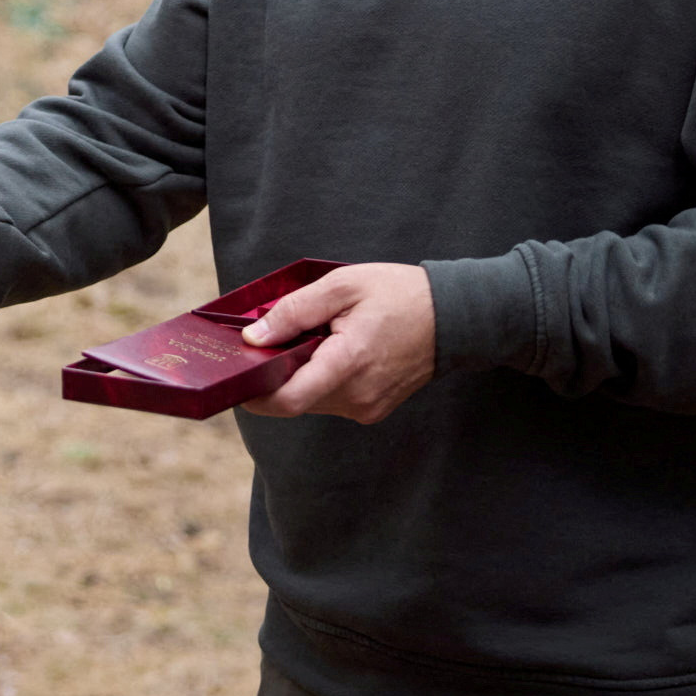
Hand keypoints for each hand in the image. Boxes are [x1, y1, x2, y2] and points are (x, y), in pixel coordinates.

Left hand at [238, 262, 437, 424]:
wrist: (456, 316)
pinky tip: (333, 350)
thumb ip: (293, 312)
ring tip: (315, 338)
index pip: (287, 399)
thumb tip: (254, 338)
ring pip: (311, 400)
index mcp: (348, 364)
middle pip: (294, 399)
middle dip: (277, 373)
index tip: (239, 373)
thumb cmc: (400, 295)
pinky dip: (321, 378)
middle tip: (276, 339)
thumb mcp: (342, 287)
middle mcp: (357, 396)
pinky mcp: (373, 409)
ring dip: (301, 374)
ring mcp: (367, 407)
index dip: (254, 392)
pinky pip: (332, 399)